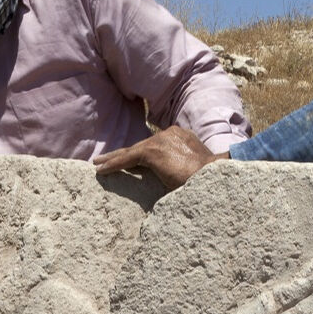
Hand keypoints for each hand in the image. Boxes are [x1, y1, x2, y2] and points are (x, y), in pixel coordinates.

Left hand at [93, 127, 221, 189]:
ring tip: (98, 165)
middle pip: (140, 145)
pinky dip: (113, 164)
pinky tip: (101, 170)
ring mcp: (161, 141)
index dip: (140, 152)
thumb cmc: (209, 178)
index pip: (155, 144)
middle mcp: (170, 134)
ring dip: (113, 159)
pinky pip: (127, 158)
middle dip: (122, 153)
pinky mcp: (153, 151)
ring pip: (131, 151)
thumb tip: (175, 179)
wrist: (214, 175)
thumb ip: (183, 166)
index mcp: (181, 136)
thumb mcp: (196, 168)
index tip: (130, 158)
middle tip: (104, 158)